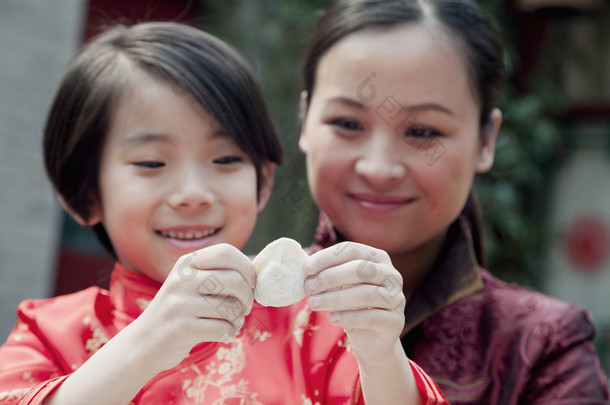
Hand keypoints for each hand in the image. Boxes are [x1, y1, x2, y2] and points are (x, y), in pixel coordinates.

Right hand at [131, 243, 255, 371]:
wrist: (143, 342)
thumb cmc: (180, 311)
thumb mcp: (192, 285)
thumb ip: (220, 275)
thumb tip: (260, 269)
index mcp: (187, 263)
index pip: (227, 252)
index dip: (247, 268)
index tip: (251, 284)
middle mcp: (181, 279)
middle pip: (234, 280)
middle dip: (248, 297)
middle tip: (245, 307)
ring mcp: (179, 303)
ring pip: (230, 308)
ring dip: (238, 319)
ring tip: (231, 322)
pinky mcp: (181, 328)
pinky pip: (222, 328)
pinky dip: (229, 333)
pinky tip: (222, 334)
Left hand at [303, 242, 404, 366]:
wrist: (372, 339)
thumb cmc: (352, 305)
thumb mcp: (340, 286)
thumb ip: (327, 273)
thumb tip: (303, 265)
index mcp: (378, 258)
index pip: (351, 250)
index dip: (327, 257)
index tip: (306, 268)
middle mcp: (392, 275)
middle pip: (360, 269)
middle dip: (330, 277)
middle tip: (308, 287)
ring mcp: (397, 298)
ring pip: (365, 294)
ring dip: (335, 298)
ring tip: (313, 303)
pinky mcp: (396, 322)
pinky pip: (371, 317)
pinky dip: (348, 317)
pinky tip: (332, 318)